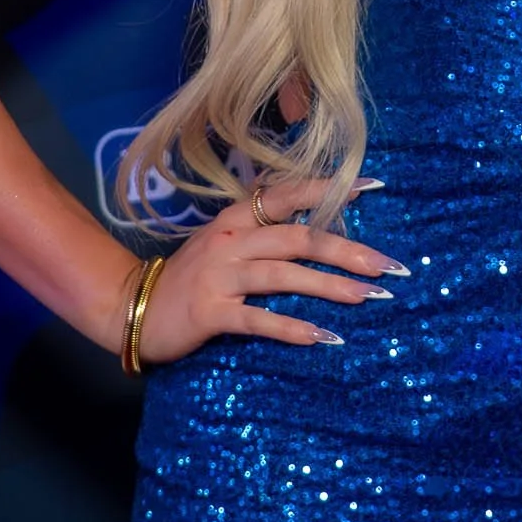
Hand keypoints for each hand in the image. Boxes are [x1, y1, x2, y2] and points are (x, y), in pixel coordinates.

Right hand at [135, 175, 403, 361]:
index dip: (330, 189)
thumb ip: (262, 230)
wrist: (134, 308)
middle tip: (387, 266)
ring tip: (367, 297)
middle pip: (298, 238)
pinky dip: (291, 326)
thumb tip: (318, 226)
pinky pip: (258, 319)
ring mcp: (220, 275)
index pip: (289, 194)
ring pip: (284, 275)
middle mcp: (230, 238)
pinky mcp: (210, 312)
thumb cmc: (191, 277)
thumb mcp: (224, 241)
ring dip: (330, 287)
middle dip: (347, 251)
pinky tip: (322, 336)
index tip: (373, 185)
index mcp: (236, 216)